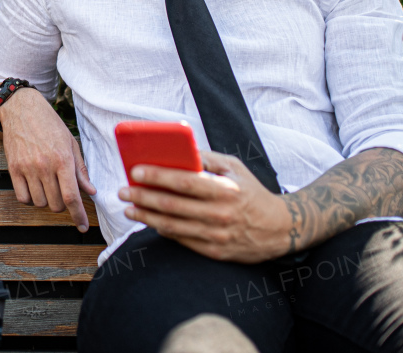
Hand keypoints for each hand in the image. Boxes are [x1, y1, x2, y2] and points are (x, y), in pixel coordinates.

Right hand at [0, 87, 96, 231]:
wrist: (22, 109)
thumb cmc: (50, 124)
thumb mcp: (70, 143)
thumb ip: (80, 169)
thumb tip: (90, 192)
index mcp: (63, 159)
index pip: (72, 196)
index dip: (78, 215)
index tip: (82, 226)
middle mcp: (45, 166)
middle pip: (56, 203)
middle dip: (63, 204)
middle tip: (63, 192)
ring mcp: (27, 168)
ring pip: (39, 203)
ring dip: (46, 201)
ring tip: (48, 186)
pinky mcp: (13, 168)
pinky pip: (22, 197)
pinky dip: (30, 198)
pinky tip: (34, 188)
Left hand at [118, 150, 291, 263]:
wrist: (279, 229)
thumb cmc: (251, 192)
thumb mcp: (234, 168)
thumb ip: (206, 158)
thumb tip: (177, 150)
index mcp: (225, 190)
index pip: (184, 182)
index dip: (157, 176)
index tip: (135, 171)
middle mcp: (220, 214)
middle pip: (172, 206)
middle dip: (142, 197)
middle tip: (123, 192)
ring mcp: (217, 236)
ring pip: (171, 227)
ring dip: (145, 217)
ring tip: (129, 209)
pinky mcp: (215, 252)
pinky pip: (182, 241)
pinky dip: (163, 230)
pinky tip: (150, 222)